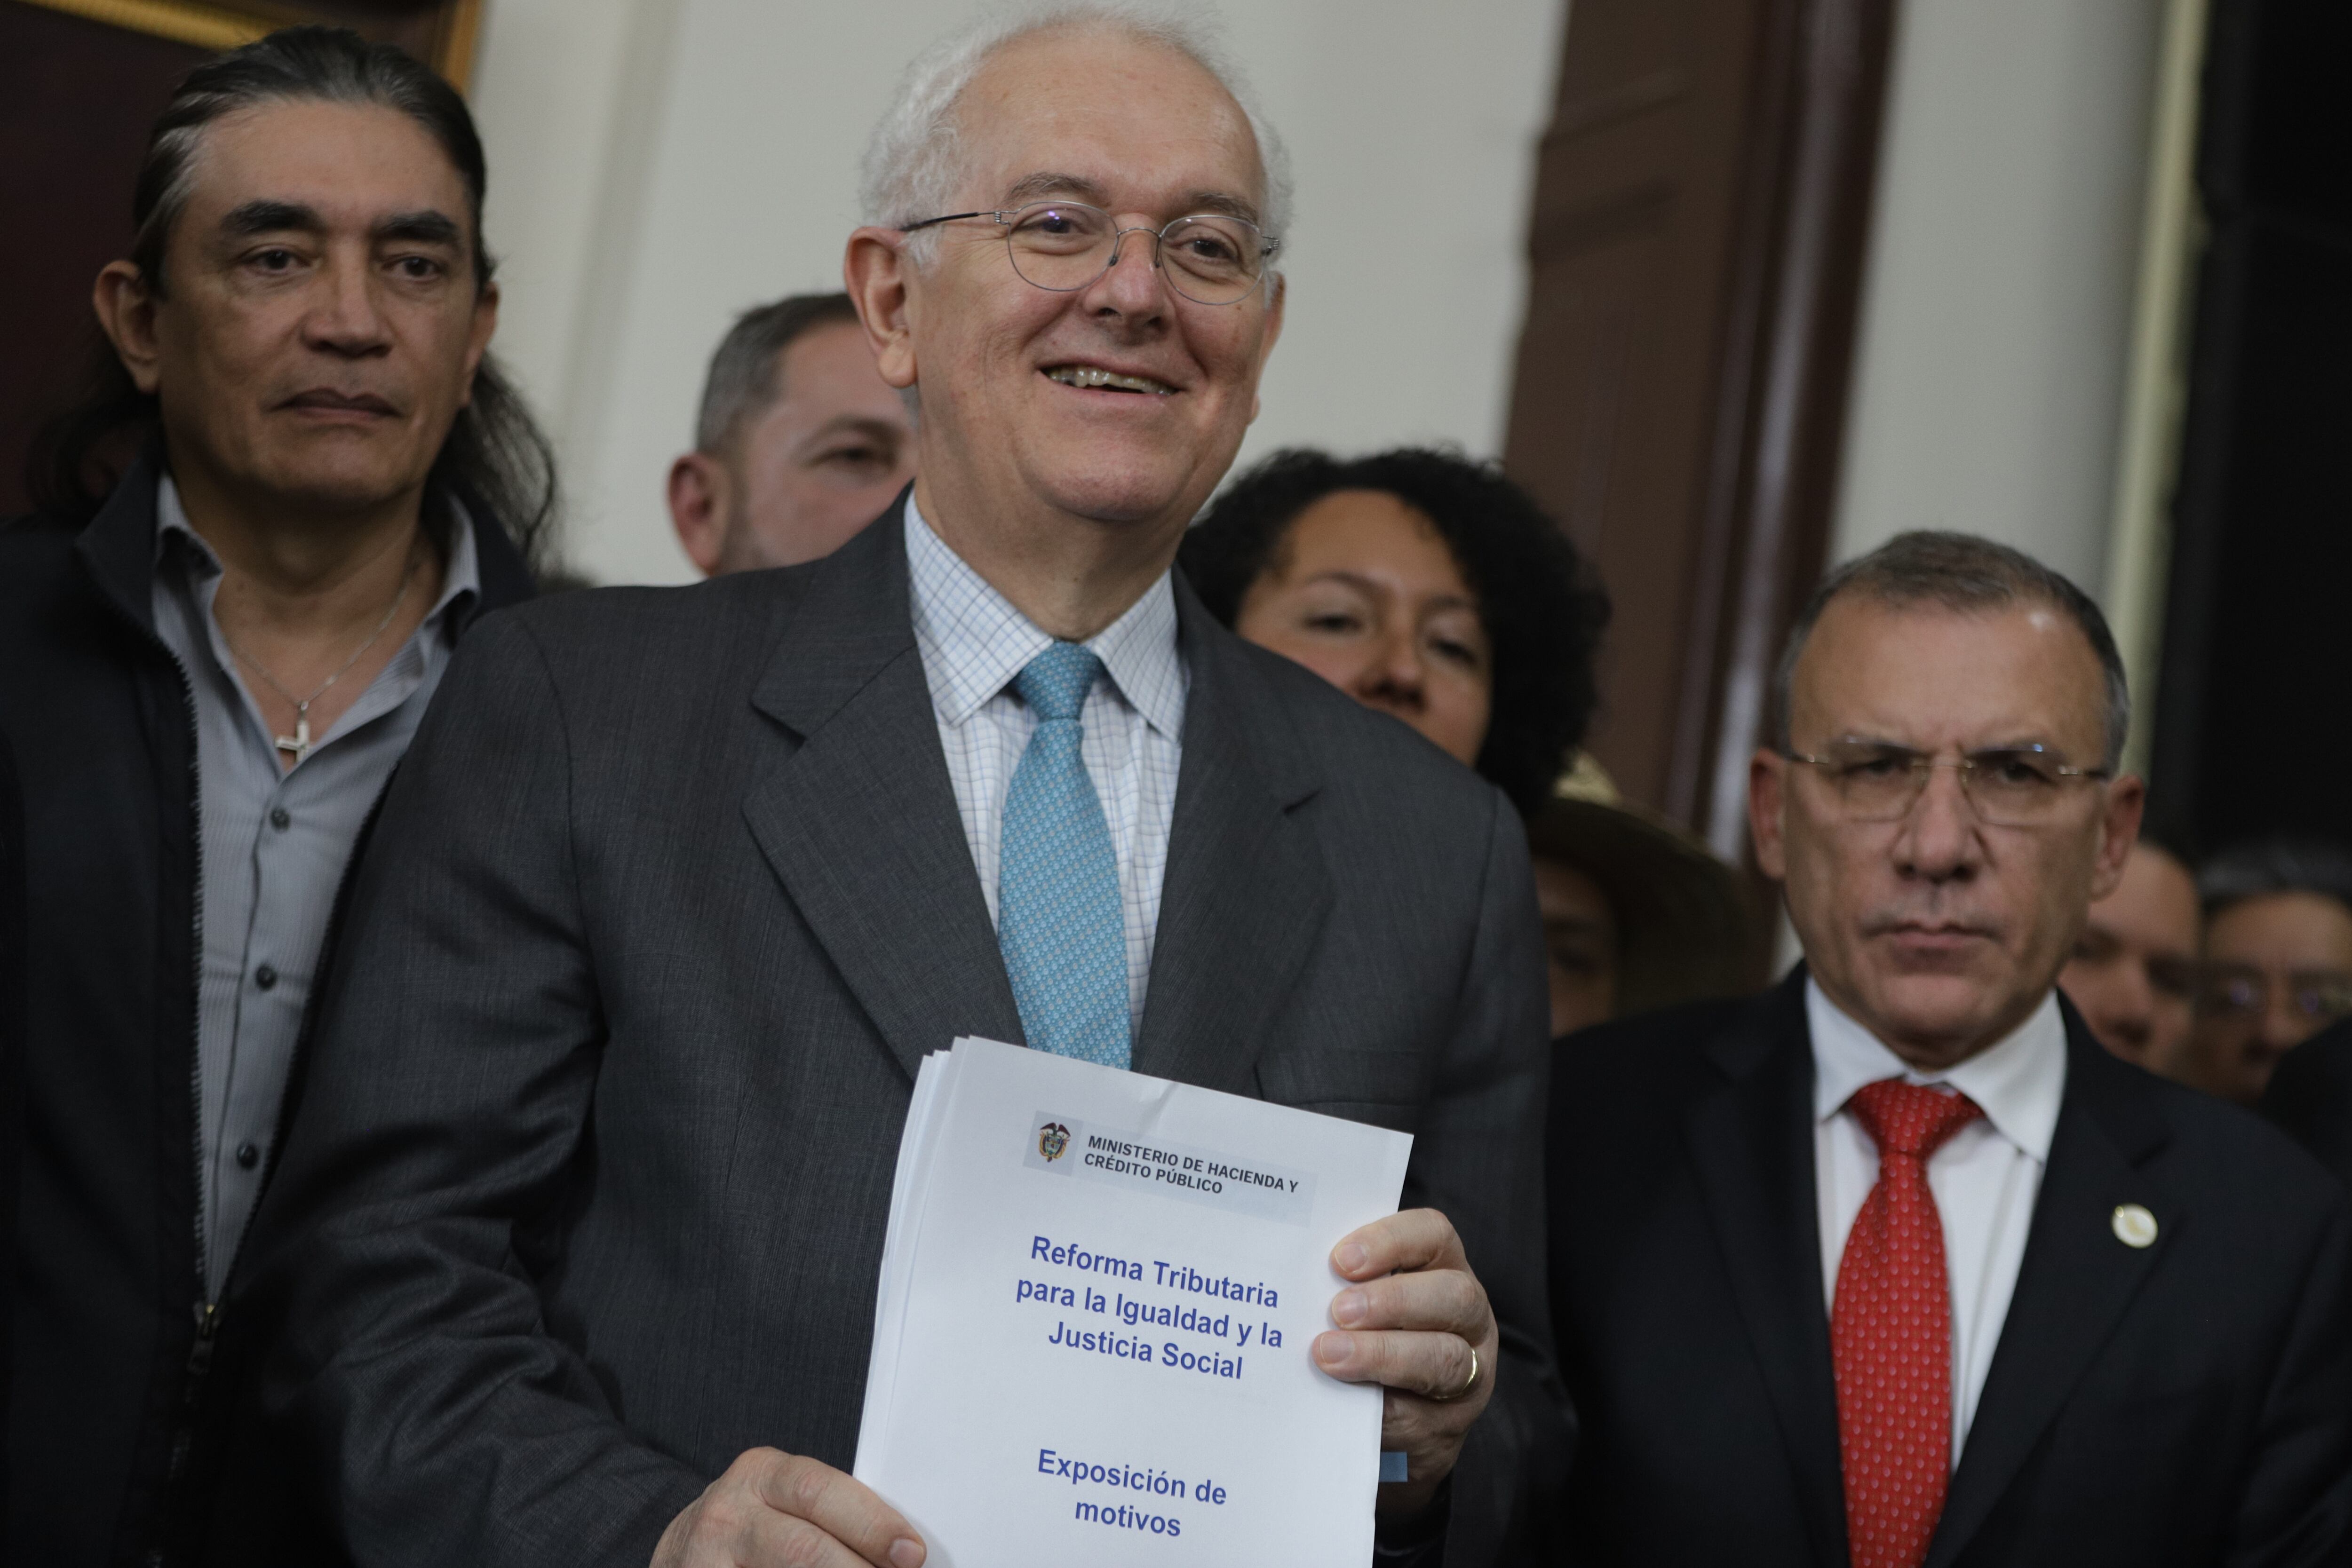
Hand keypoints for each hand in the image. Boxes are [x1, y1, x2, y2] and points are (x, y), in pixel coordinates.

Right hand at [652, 1448, 924, 1567]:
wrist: (684, 1551)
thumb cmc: (755, 1523)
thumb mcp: (785, 1500)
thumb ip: (833, 1512)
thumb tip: (898, 1549)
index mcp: (761, 1474)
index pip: (821, 1492)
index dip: (871, 1524)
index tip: (910, 1553)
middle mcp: (729, 1513)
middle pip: (803, 1547)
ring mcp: (707, 1559)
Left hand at [1312, 1208, 1496, 1519]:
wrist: (1395, 1420)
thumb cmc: (1371, 1335)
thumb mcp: (1368, 1297)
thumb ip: (1347, 1283)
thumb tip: (1296, 1276)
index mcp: (1445, 1269)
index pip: (1433, 1236)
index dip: (1390, 1241)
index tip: (1340, 1260)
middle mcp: (1468, 1318)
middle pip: (1454, 1296)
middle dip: (1393, 1301)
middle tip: (1338, 1311)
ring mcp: (1467, 1375)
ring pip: (1446, 1359)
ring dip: (1383, 1355)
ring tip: (1330, 1355)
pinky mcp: (1446, 1427)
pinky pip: (1418, 1416)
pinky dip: (1376, 1407)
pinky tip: (1339, 1400)